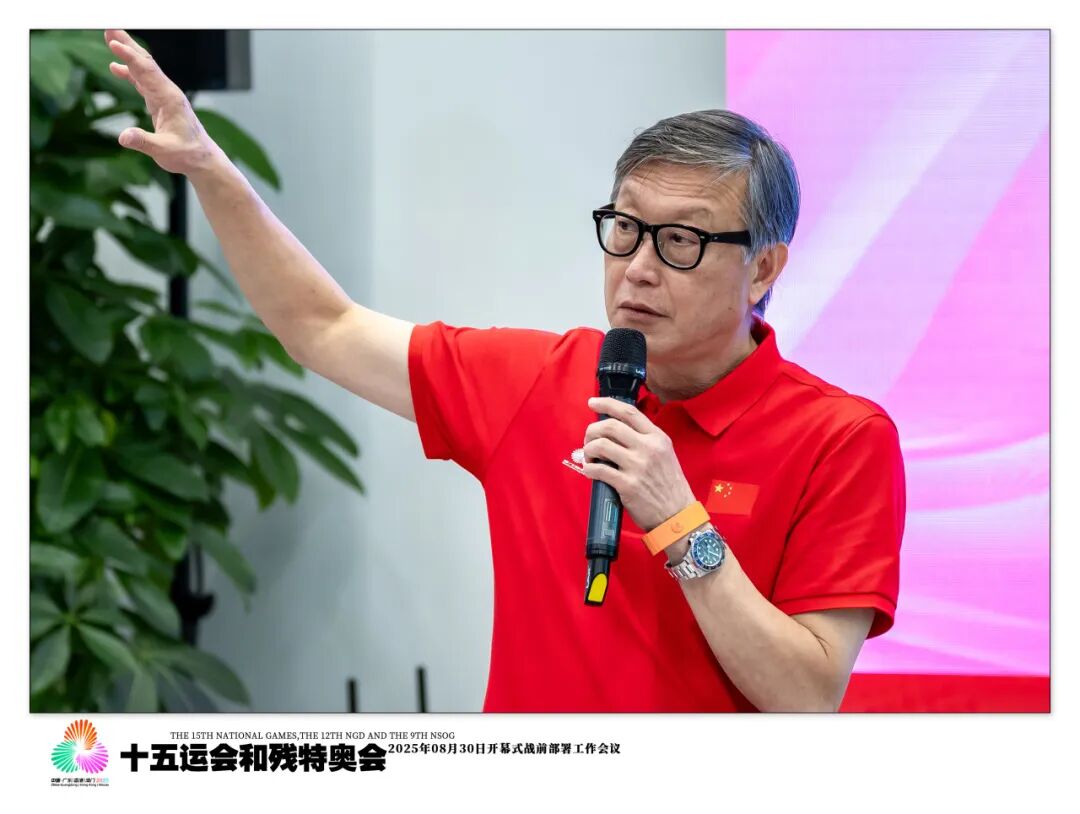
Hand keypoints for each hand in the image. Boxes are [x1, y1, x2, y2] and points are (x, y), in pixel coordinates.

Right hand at [104, 29, 222, 176]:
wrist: (201, 159)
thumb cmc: (186, 154)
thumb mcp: (164, 150)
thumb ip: (144, 142)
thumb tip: (123, 137)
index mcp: (169, 99)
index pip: (147, 72)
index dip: (130, 57)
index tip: (114, 44)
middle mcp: (167, 92)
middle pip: (146, 63)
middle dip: (128, 45)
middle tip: (110, 29)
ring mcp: (164, 96)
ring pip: (144, 69)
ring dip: (128, 54)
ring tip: (110, 39)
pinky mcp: (160, 102)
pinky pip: (142, 81)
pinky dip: (130, 72)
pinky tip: (116, 67)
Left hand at [582, 397, 696, 531]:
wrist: (678, 515)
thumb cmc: (669, 486)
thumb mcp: (665, 454)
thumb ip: (645, 441)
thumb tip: (615, 431)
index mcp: (657, 437)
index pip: (629, 412)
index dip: (607, 403)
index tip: (592, 402)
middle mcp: (648, 448)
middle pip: (610, 426)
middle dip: (592, 430)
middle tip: (588, 439)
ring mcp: (637, 466)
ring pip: (601, 446)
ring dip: (588, 450)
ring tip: (589, 457)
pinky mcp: (627, 485)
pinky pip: (599, 470)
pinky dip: (589, 469)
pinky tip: (590, 471)